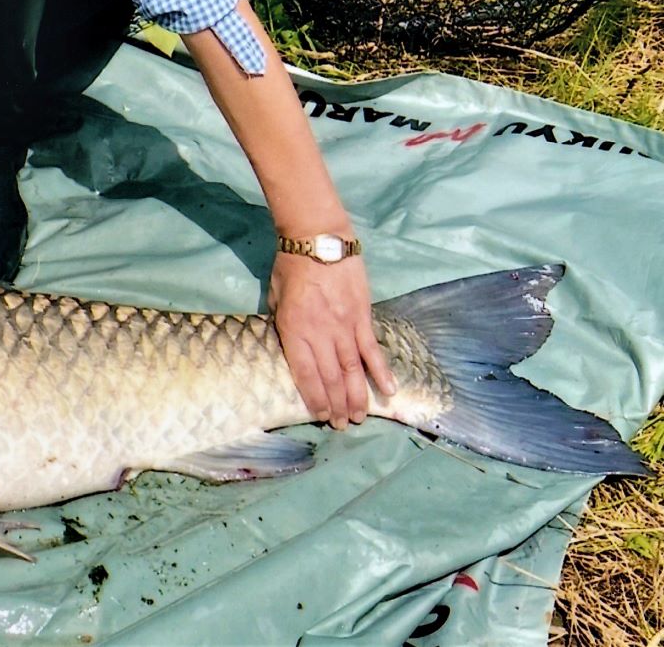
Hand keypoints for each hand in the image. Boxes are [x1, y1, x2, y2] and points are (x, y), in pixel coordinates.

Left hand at [268, 252, 396, 428]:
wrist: (319, 238)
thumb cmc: (290, 265)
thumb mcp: (275, 296)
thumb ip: (283, 323)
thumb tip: (293, 346)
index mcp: (293, 329)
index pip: (305, 373)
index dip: (314, 398)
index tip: (320, 415)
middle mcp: (320, 334)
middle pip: (330, 377)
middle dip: (336, 405)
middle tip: (342, 425)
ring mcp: (344, 326)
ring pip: (352, 369)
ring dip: (357, 396)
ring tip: (360, 417)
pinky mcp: (363, 317)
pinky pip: (372, 349)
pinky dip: (380, 371)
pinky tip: (388, 390)